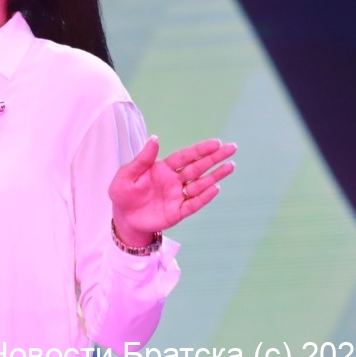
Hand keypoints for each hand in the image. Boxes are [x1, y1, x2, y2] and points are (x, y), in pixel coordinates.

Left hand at [108, 137, 236, 243]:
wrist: (123, 217)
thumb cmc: (123, 193)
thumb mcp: (127, 174)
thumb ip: (142, 159)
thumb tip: (155, 138)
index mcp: (162, 168)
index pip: (185, 156)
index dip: (200, 150)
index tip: (216, 143)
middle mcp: (174, 181)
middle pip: (198, 167)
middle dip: (215, 158)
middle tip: (232, 148)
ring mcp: (177, 196)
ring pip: (200, 184)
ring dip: (215, 176)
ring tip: (230, 166)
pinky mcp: (178, 212)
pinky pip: (193, 204)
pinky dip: (204, 197)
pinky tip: (215, 188)